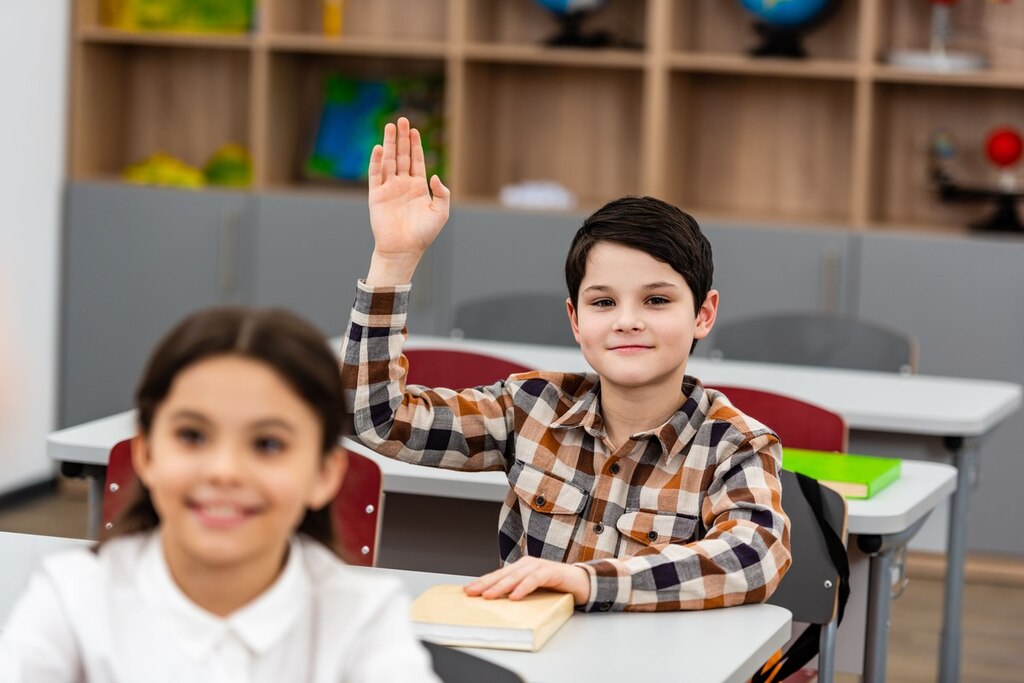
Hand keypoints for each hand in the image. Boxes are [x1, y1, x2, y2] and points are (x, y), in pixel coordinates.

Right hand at [366, 117, 449, 284]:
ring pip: (389, 161)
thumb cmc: (423, 234)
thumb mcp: (441, 212)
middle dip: (402, 138)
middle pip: (402, 156)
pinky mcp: (376, 195)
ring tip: (390, 127)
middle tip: (403, 120)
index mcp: (418, 188)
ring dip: (389, 144)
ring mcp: (389, 189)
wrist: (403, 249)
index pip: (416, 161)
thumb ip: (442, 193)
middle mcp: (402, 185)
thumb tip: (435, 176)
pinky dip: (377, 161)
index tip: (415, 130)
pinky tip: (379, 148)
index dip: (415, 145)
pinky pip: (376, 174)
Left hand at [464, 557, 590, 605]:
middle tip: (472, 593)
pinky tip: (515, 596)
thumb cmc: (555, 588)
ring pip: (516, 576)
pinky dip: (524, 588)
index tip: (467, 591)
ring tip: (489, 596)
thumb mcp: (532, 591)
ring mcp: (539, 566)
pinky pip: (535, 580)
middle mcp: (527, 564)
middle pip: (503, 574)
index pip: (498, 575)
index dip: (482, 582)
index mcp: (520, 568)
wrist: (582, 583)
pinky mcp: (551, 572)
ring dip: (501, 586)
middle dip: (486, 584)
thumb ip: (517, 592)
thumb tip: (496, 603)